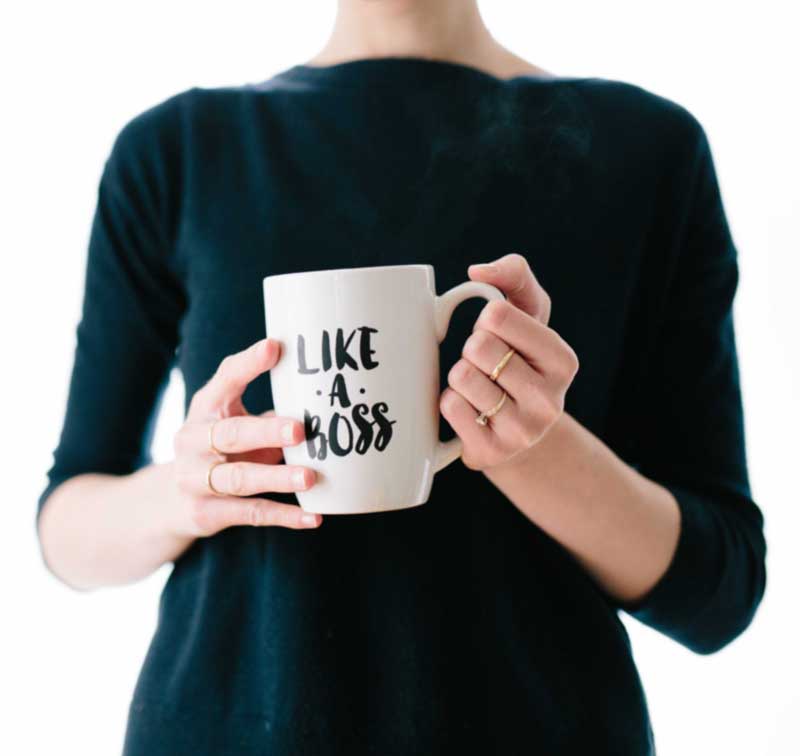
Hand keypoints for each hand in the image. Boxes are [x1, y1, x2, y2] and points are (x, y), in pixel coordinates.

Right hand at [170, 338, 321, 535]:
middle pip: (231, 434)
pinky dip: (284, 516)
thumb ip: (270, 411)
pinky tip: (313, 517)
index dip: (248, 364)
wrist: (170, 501)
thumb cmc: (221, 449)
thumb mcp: (236, 421)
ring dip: (277, 477)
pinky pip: (250, 514)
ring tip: (310, 477)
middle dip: (266, 431)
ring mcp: (195, 479)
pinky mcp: (206, 513)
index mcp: (206, 407)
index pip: (225, 380)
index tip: (275, 347)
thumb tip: (326, 398)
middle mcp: (193, 440)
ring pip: (239, 478)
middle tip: (300, 430)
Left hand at [440, 253, 578, 470]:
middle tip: (486, 365)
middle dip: (471, 349)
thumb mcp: (528, 314)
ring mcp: (522, 431)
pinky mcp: (492, 453)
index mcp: (563, 361)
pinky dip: (449, 401)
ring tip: (478, 388)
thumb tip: (477, 272)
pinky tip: (469, 410)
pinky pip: (450, 407)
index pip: (497, 315)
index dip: (486, 320)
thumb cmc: (518, 359)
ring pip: (461, 376)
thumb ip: (514, 275)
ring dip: (459, 377)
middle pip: (477, 346)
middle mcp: (550, 400)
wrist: (517, 431)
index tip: (498, 335)